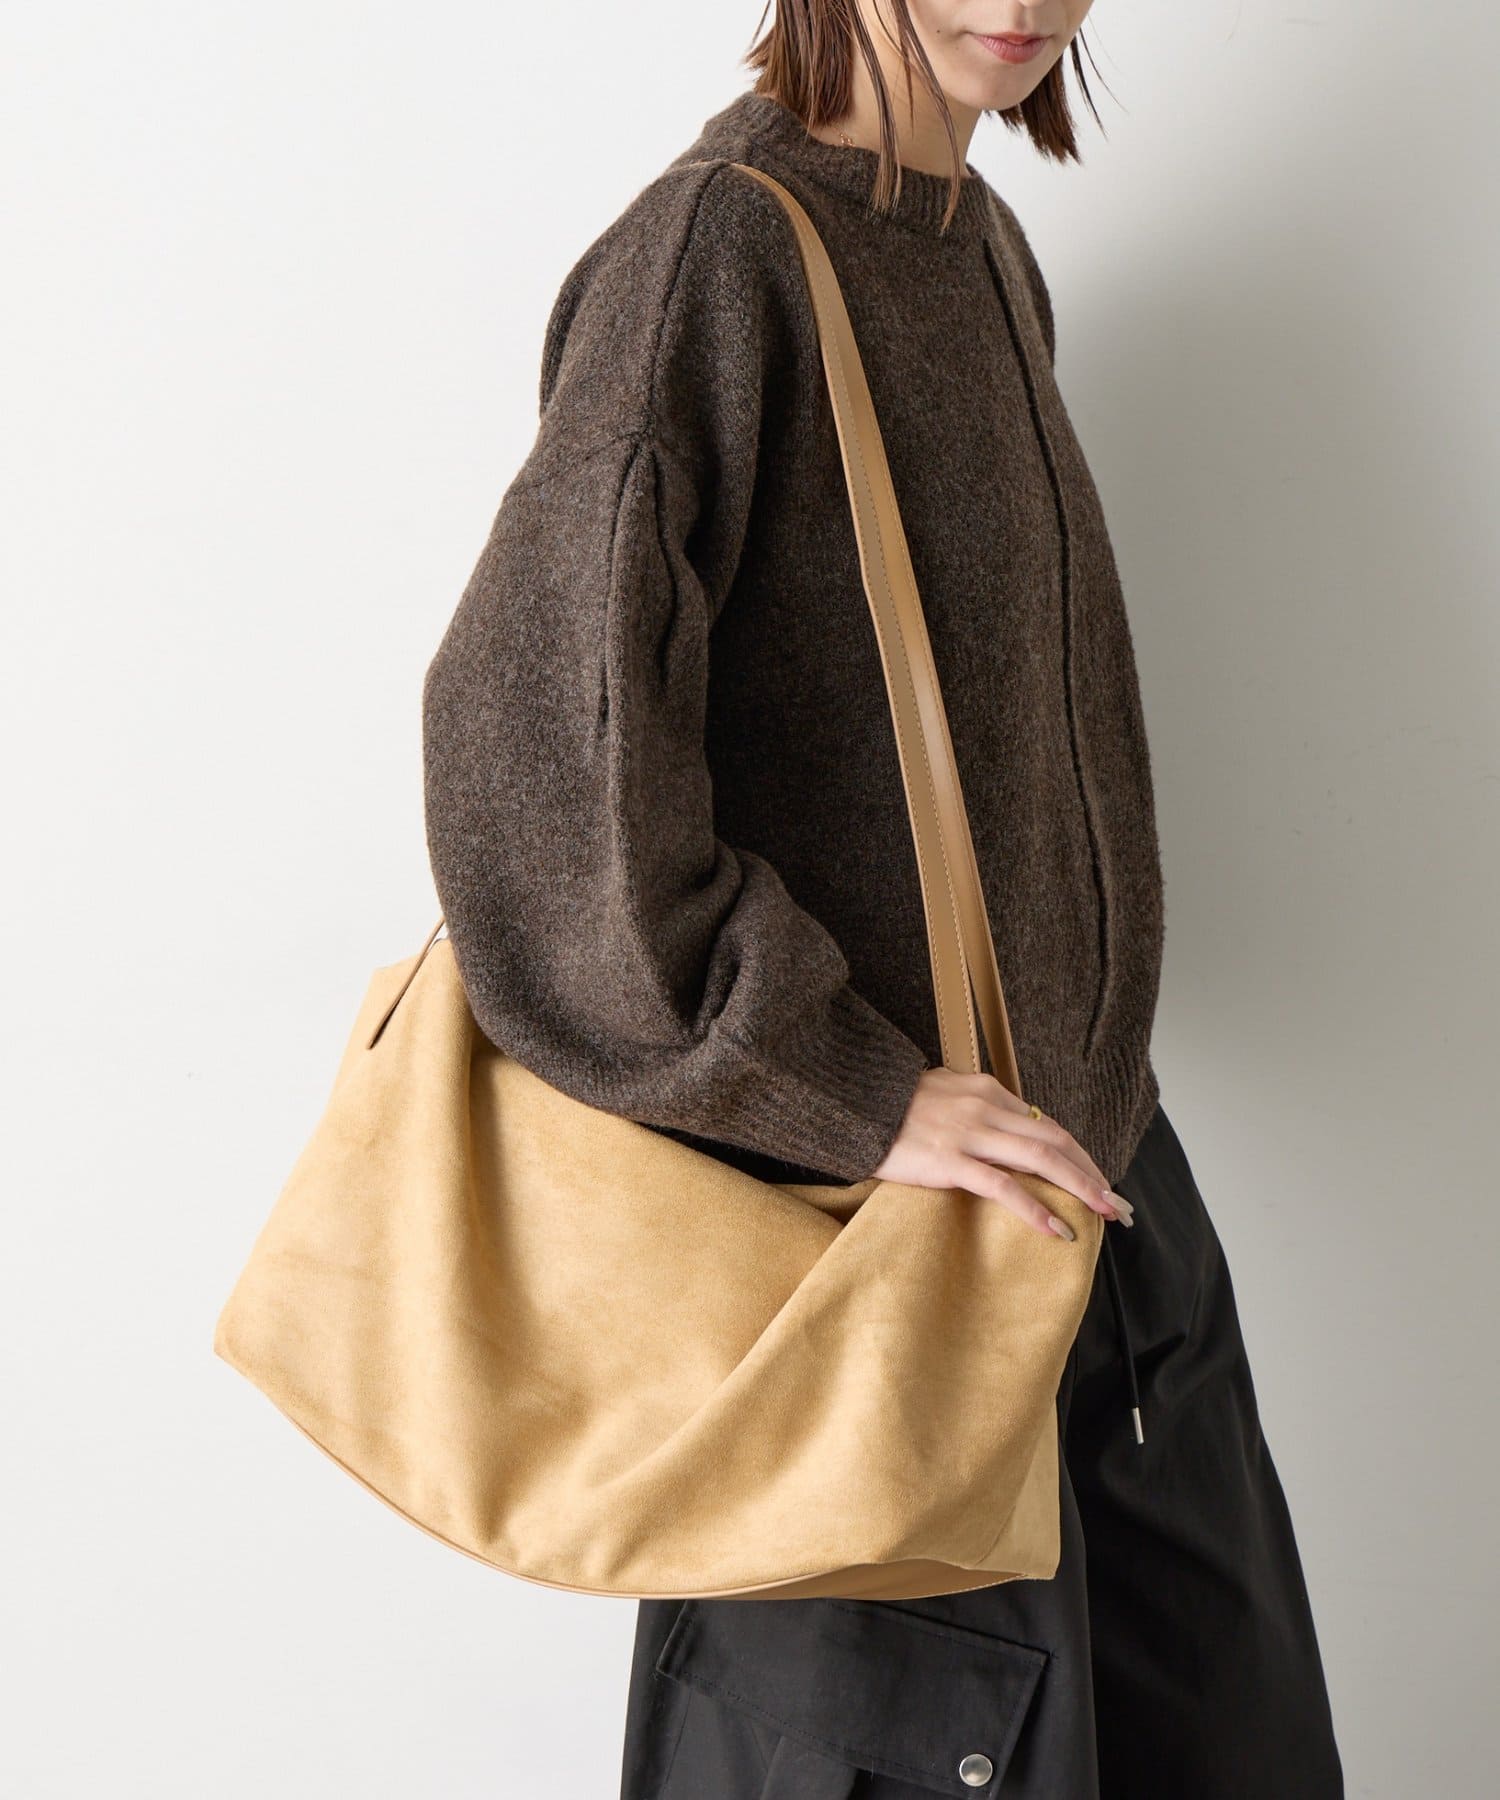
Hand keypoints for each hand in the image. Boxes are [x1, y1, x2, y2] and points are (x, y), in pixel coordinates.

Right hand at [872, 1068, 1133, 1238]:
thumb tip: (1001, 1129)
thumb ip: (973, 1106)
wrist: (851, 1104)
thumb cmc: (890, 1105)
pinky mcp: (950, 1160)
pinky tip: (1057, 1230)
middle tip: (1119, 1206)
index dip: (1080, 1155)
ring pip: (1042, 1159)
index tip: (1099, 1180)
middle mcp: (986, 1107)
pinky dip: (1035, 1209)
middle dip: (1093, 1174)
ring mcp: (969, 1133)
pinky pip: (1003, 1187)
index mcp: (987, 1091)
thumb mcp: (941, 1092)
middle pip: (1055, 1141)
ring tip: (1105, 1215)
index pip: (1046, 1125)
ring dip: (1081, 1188)